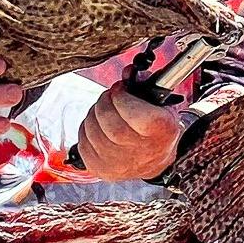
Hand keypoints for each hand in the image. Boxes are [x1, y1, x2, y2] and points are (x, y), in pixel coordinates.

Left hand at [73, 85, 190, 181]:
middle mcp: (141, 152)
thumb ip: (144, 85)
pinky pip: (83, 142)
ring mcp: (119, 164)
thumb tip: (126, 72)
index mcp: (160, 132)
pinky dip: (86, 130)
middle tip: (109, 97)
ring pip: (92, 130)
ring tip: (104, 112)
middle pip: (109, 123)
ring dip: (94, 114)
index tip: (121, 90)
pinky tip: (98, 127)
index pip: (134, 114)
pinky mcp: (101, 170)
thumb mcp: (160, 105)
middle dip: (104, 103)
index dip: (121, 98)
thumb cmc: (156, 130)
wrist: (154, 161)